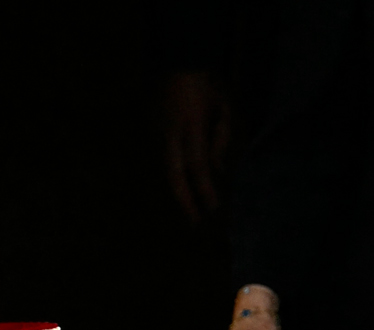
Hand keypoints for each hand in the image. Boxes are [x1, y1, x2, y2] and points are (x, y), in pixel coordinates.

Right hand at [163, 71, 230, 223]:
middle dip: (185, 202)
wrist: (175, 61)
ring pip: (167, 171)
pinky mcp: (151, 133)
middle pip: (175, 176)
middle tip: (194, 224)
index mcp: (192, 127)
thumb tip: (217, 171)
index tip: (212, 208)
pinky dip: (173, 177)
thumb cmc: (205, 86)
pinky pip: (163, 161)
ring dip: (178, 191)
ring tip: (189, 210)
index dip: (205, 190)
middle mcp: (171, 134)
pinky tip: (181, 188)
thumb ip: (220, 141)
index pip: (198, 166)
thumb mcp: (222, 109)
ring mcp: (157, 134)